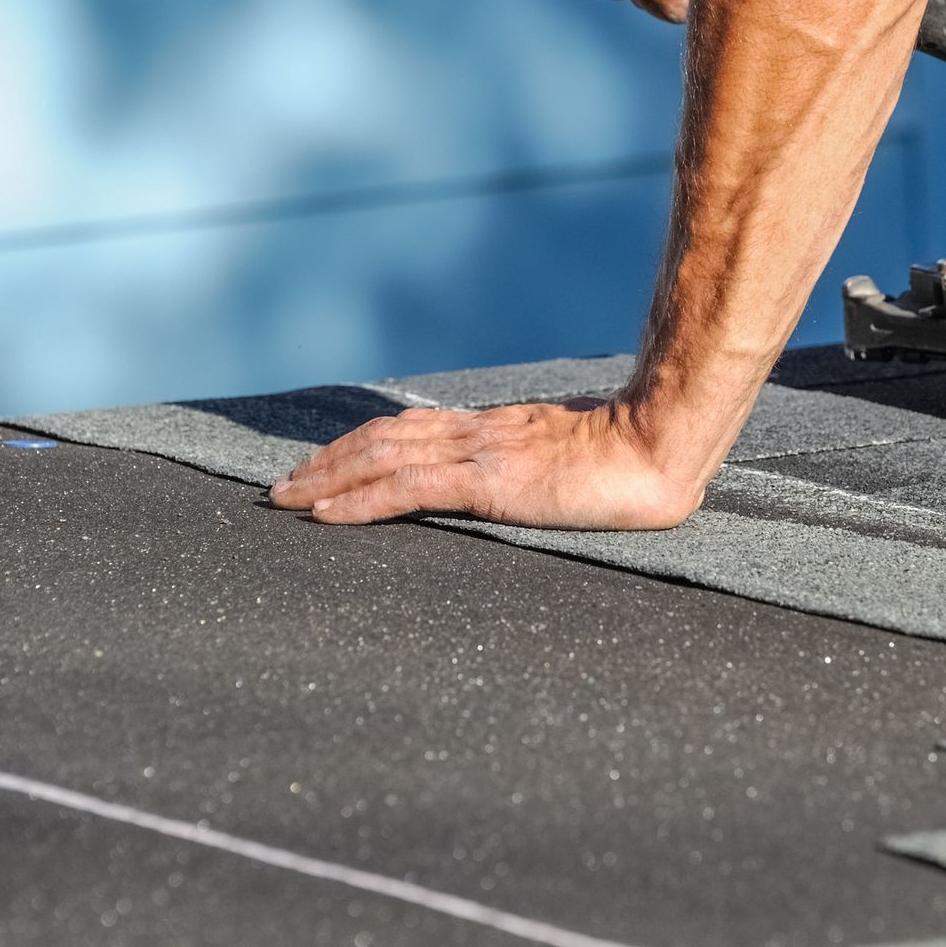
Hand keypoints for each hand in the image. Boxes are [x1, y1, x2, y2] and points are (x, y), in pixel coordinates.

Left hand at [267, 399, 706, 529]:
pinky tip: (325, 515)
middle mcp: (479, 434)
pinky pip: (406, 490)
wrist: (661, 446)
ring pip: (382, 458)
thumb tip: (546, 484)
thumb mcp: (581, 461)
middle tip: (284, 484)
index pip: (413, 430)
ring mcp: (480, 454)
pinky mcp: (487, 482)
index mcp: (500, 431)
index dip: (364, 445)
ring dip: (328, 478)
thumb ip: (550, 468)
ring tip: (287, 498)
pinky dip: (359, 501)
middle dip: (329, 460)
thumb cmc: (639, 461)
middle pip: (384, 438)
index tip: (327, 463)